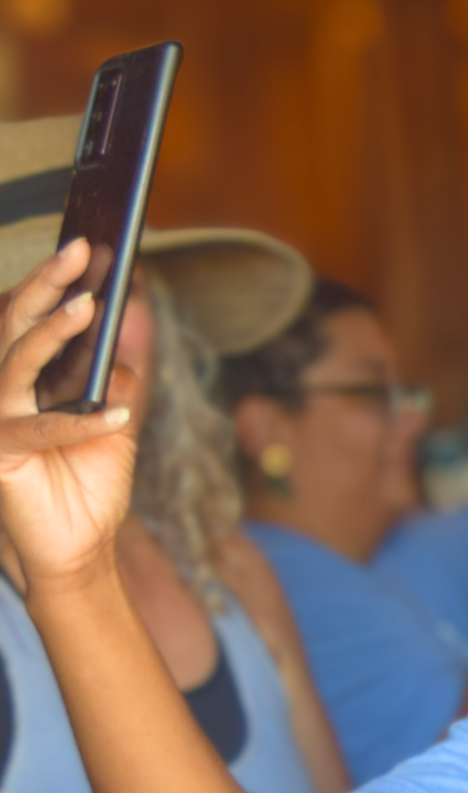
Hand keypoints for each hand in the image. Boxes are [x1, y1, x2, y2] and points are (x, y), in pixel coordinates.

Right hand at [0, 243, 139, 593]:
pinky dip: (79, 422)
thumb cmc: (90, 482)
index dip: (55, 282)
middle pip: (13, 323)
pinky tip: (117, 414)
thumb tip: (130, 328)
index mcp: (23, 378)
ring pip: (14, 361)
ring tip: (89, 305)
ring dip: (52, 331)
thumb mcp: (117, 420)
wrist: (81, 546)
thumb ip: (118, 377)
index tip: (89, 245)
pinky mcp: (0, 453)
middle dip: (46, 282)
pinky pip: (38, 429)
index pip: (30, 318)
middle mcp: (2, 390)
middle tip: (80, 247)